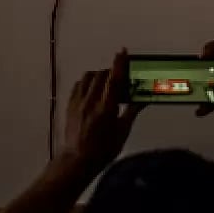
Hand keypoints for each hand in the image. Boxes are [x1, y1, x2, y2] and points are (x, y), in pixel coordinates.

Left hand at [62, 51, 142, 176]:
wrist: (77, 161)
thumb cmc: (104, 149)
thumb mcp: (122, 132)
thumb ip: (132, 112)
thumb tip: (144, 99)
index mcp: (106, 108)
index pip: (114, 80)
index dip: (119, 64)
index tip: (123, 51)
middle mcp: (91, 102)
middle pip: (101, 75)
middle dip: (111, 71)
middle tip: (119, 76)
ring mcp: (78, 103)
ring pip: (87, 78)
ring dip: (98, 75)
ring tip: (105, 82)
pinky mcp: (69, 106)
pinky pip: (77, 86)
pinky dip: (86, 82)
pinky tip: (91, 89)